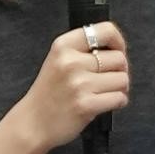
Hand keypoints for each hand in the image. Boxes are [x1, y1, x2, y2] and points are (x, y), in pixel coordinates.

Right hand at [0, 21, 128, 153]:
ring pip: (123, 79)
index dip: (118, 41)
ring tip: (104, 93)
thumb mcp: (58, 60)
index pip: (105, 30)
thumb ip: (83, 51)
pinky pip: (120, 98)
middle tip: (108, 80)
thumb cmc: (49, 93)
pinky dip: (118, 102)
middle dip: (119, 70)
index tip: (118, 51)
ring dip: (119, 88)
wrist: (31, 123)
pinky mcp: (86, 105)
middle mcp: (71, 62)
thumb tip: (118, 49)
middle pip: (119, 58)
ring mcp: (79, 84)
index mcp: (63, 46)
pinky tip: (104, 103)